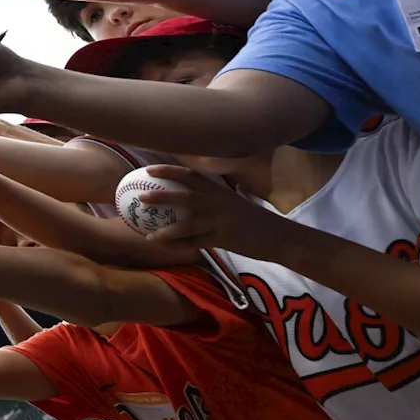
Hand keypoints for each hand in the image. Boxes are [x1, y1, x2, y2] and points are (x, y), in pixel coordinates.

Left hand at [135, 165, 292, 260]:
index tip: (147, 170)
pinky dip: (181, 247)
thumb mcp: (232, 201)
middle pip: (184, 196)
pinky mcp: (224, 239)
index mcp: (218, 191)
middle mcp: (217, 203)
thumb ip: (211, 196)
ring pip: (187, 225)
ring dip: (166, 230)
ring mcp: (220, 221)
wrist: (278, 235)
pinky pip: (197, 244)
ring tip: (147, 235)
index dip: (168, 171)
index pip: (190, 176)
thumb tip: (187, 193)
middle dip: (161, 195)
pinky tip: (167, 250)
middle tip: (141, 197)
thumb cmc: (252, 219)